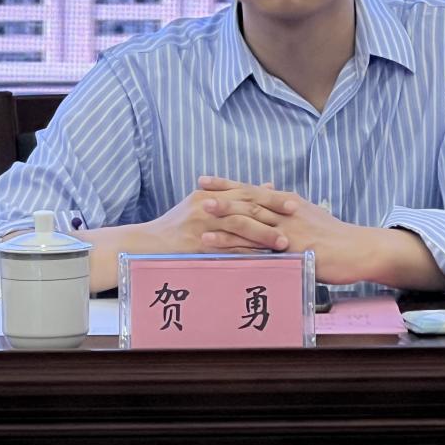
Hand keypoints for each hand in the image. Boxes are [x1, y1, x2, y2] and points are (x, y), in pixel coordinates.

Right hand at [140, 180, 290, 254]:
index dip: (270, 198)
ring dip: (263, 235)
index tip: (292, 202)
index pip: (245, 193)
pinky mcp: (198, 247)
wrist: (149, 243)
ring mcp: (202, 227)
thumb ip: (234, 195)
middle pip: (246, 207)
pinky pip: (227, 250)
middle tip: (295, 217)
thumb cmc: (180, 224)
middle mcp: (206, 207)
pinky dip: (247, 253)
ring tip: (284, 242)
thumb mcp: (204, 203)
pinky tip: (263, 258)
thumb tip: (267, 186)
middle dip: (273, 213)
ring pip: (239, 228)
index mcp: (209, 195)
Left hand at [197, 177, 370, 283]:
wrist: (358, 250)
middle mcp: (286, 212)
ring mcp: (288, 230)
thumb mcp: (310, 214)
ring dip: (225, 216)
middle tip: (196, 190)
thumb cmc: (334, 235)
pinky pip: (259, 247)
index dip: (228, 184)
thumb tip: (271, 194)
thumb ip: (287, 207)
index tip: (206, 180)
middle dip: (222, 194)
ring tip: (200, 212)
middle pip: (248, 200)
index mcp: (288, 203)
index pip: (253, 189)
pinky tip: (219, 246)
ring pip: (251, 220)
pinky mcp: (291, 251)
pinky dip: (236, 245)